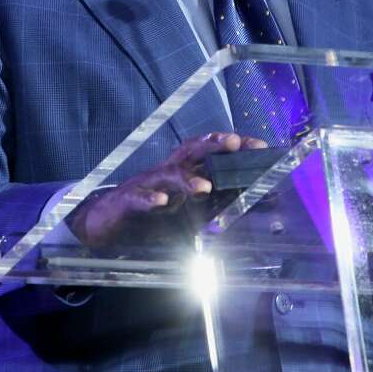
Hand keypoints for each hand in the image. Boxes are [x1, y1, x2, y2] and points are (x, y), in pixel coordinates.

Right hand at [70, 132, 266, 246]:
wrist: (108, 227)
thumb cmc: (155, 217)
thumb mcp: (194, 213)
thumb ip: (224, 205)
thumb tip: (263, 201)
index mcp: (185, 172)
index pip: (212, 153)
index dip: (235, 146)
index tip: (259, 146)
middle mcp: (168, 172)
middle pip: (192, 150)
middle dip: (213, 144)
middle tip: (233, 144)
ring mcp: (147, 184)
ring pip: (168, 173)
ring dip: (187, 179)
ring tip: (204, 187)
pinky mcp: (127, 201)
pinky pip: (138, 196)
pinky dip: (150, 199)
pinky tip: (162, 203)